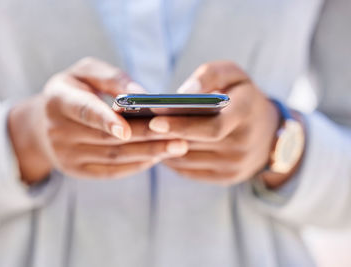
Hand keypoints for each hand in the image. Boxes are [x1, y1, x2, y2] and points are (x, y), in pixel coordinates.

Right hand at [8, 57, 187, 183]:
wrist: (46, 122)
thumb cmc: (74, 90)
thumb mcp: (86, 72)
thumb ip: (112, 78)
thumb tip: (142, 94)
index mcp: (58, 101)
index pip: (84, 111)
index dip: (106, 120)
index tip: (127, 129)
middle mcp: (58, 132)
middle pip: (107, 138)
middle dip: (146, 136)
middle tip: (179, 134)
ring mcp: (66, 156)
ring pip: (113, 157)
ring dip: (148, 153)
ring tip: (178, 146)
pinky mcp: (77, 171)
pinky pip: (111, 171)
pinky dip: (137, 165)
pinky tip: (159, 157)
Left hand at [149, 61, 283, 186]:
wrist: (270, 133)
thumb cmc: (244, 97)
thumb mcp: (234, 75)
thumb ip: (210, 75)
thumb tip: (181, 93)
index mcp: (246, 115)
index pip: (212, 127)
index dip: (181, 125)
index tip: (153, 120)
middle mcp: (243, 145)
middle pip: (195, 144)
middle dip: (163, 136)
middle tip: (135, 128)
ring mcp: (235, 166)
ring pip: (188, 160)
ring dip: (162, 149)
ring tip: (140, 137)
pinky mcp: (227, 178)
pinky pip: (190, 171)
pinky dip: (171, 159)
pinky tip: (156, 147)